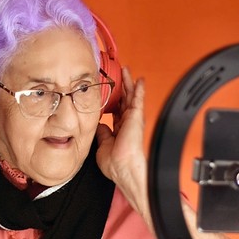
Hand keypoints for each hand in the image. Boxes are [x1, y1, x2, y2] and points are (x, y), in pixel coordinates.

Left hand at [96, 67, 147, 214]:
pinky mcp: (136, 116)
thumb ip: (102, 133)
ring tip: (127, 72)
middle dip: (122, 88)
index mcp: (119, 131)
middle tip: (120, 76)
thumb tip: (99, 125)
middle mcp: (127, 124)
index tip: (109, 93)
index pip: (116, 112)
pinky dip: (138, 89)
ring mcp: (132, 119)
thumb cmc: (115, 163)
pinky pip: (138, 99)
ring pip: (130, 97)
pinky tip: (138, 80)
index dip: (113, 102)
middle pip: (124, 101)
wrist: (122, 166)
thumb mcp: (102, 145)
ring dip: (129, 84)